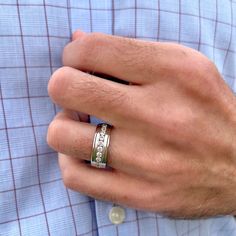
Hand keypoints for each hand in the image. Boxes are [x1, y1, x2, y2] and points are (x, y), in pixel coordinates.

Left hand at [47, 30, 235, 217]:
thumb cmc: (209, 112)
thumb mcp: (184, 67)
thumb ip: (131, 52)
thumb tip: (78, 39)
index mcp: (173, 72)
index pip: (92, 49)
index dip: (74, 54)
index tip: (79, 64)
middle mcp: (159, 113)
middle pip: (67, 88)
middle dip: (63, 86)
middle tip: (77, 93)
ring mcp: (148, 159)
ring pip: (61, 135)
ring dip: (63, 126)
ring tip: (81, 126)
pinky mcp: (140, 193)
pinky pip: (75, 176)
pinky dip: (70, 161)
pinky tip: (84, 154)